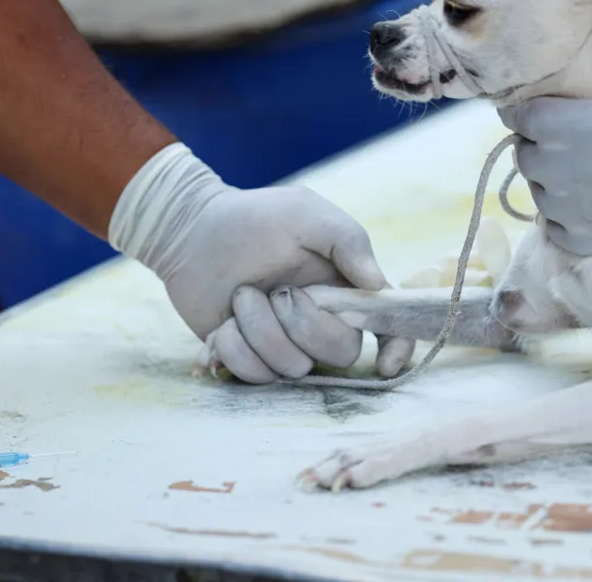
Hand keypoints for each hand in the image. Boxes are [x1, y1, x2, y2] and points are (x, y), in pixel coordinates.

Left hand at [109, 145, 412, 381]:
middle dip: (304, 324)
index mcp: (348, 289)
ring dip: (260, 330)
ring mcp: (288, 346)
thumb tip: (377, 284)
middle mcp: (324, 323)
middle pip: (342, 353)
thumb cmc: (257, 218)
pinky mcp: (252, 361)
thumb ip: (349, 242)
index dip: (397, 350)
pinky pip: (255, 376)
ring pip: (294, 368)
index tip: (385, 364)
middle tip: (277, 292)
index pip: (390, 326)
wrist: (194, 233)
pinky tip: (225, 323)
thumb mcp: (308, 215)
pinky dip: (234, 347)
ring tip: (242, 296)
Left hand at [500, 0, 591, 255]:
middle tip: (561, 133)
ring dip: (549, 181)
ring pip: (539, 195)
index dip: (527, 106)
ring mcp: (582, 210)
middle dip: (538, 142)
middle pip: (525, 155)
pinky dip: (561, 218)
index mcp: (577, 124)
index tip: (544, 102)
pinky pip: (555, 231)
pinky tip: (583, 203)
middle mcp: (568, 170)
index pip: (519, 115)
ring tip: (573, 168)